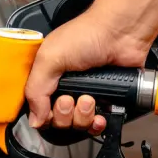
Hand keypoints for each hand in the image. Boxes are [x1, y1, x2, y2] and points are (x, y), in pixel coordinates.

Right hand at [24, 7, 150, 132]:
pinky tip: (100, 116)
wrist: (121, 33)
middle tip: (70, 99)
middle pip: (58, 121)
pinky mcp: (107, 100)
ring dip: (82, 116)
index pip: (38, 109)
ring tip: (89, 99)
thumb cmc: (87, 34)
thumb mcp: (50, 58)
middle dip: (64, 114)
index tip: (52, 105)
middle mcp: (66, 87)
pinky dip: (98, 124)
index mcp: (48, 76)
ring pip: (78, 124)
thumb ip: (35, 89)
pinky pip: (97, 125)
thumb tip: (35, 120)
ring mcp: (87, 94)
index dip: (44, 114)